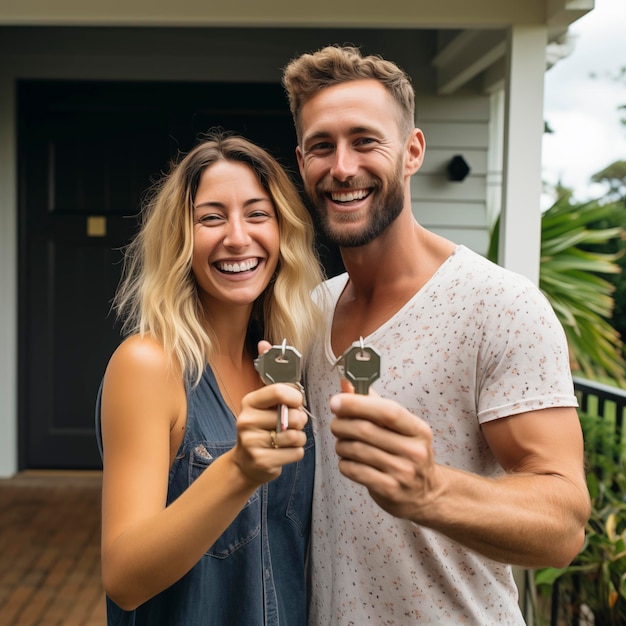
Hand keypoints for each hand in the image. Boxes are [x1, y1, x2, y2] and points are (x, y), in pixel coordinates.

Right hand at [229, 344, 307, 486]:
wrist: (245, 463)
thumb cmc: (261, 427)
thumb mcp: (263, 401)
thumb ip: (270, 375)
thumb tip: (264, 343)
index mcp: (249, 402)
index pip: (279, 391)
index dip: (295, 397)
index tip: (295, 402)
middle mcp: (246, 421)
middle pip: (293, 416)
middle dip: (300, 422)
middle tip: (290, 424)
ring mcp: (252, 443)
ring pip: (297, 436)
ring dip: (298, 439)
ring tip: (286, 439)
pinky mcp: (262, 462)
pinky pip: (296, 453)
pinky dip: (295, 453)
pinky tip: (283, 452)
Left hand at [329, 391, 439, 521]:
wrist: (425, 494)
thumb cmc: (406, 453)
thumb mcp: (398, 427)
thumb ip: (373, 403)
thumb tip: (346, 382)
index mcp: (418, 430)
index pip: (388, 411)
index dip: (358, 404)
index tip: (337, 401)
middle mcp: (414, 451)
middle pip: (366, 430)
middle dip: (342, 424)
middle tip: (336, 424)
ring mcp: (403, 472)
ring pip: (356, 450)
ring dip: (341, 444)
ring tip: (342, 443)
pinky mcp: (390, 490)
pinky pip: (355, 471)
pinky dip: (345, 463)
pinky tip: (349, 461)